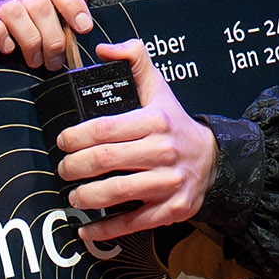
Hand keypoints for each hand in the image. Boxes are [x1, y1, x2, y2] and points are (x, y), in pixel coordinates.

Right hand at [0, 0, 94, 70]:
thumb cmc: (20, 40)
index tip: (83, 27)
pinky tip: (8, 49)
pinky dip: (1, 37)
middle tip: (55, 58)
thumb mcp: (52, 22)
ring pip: (14, 12)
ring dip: (30, 41)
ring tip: (35, 60)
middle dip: (52, 36)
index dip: (71, 2)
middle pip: (37, 2)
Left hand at [57, 39, 218, 243]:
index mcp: (155, 121)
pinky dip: (105, 228)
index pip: (104, 128)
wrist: (216, 160)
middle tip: (62, 169)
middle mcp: (164, 151)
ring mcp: (169, 183)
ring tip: (72, 195)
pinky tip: (85, 228)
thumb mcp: (158, 88)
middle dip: (74, 167)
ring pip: (116, 192)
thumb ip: (133, 60)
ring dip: (85, 196)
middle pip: (105, 160)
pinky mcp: (173, 209)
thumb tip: (103, 50)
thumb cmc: (174, 124)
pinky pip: (133, 222)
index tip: (62, 142)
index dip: (75, 137)